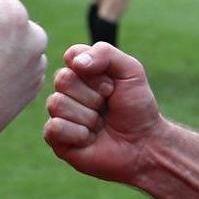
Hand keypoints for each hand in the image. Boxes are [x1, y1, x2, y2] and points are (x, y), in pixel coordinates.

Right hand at [41, 43, 165, 184]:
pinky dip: (78, 134)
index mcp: (83, 71)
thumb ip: (105, 53)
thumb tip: (75, 62)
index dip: (95, 72)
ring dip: (88, 117)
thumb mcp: (131, 71)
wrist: (144, 145)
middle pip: (63, 79)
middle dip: (93, 96)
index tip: (112, 86)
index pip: (72, 56)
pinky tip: (90, 139)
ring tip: (100, 125)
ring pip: (57, 103)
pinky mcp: (56, 139)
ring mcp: (60, 114)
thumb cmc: (137, 108)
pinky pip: (54, 127)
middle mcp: (68, 91)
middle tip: (107, 107)